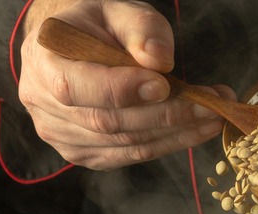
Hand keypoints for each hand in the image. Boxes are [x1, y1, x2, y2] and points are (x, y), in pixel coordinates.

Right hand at [18, 0, 233, 169]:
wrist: (77, 48)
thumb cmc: (100, 27)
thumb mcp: (120, 11)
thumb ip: (141, 29)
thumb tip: (159, 60)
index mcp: (43, 62)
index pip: (76, 87)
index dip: (122, 90)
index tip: (165, 86)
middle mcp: (44, 104)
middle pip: (109, 122)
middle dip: (167, 115)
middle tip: (211, 105)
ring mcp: (62, 135)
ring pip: (125, 144)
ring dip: (177, 133)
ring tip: (214, 117)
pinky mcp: (85, 153)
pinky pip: (130, 156)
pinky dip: (168, 144)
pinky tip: (195, 130)